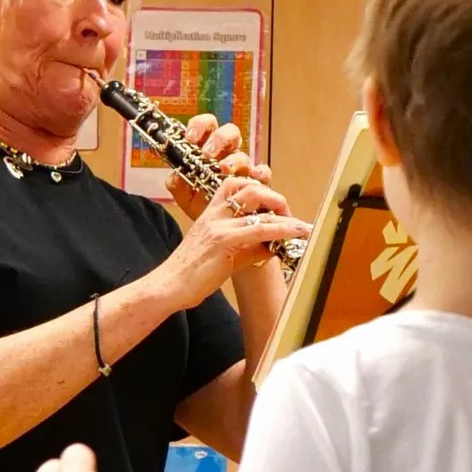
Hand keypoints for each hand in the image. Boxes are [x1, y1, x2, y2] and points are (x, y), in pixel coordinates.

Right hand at [155, 174, 310, 309]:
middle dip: (275, 198)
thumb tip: (272, 247)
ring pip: (259, 210)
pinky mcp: (224, 242)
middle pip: (249, 188)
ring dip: (286, 217)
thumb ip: (246, 248)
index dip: (258, 187)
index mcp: (210, 213)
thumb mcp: (221, 255)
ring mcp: (219, 227)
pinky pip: (259, 230)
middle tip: (289, 213)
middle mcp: (215, 215)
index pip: (234, 185)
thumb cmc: (191, 274)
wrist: (169, 286)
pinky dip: (282, 230)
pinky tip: (294, 235)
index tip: (274, 203)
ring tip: (303, 226)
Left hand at [165, 115, 259, 222]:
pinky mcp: (256, 183)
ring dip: (233, 160)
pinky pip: (263, 172)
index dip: (199, 126)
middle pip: (230, 132)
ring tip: (224, 169)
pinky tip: (253, 176)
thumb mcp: (184, 195)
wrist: (215, 228)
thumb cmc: (200, 205)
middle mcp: (227, 155)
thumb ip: (176, 183)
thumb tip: (176, 176)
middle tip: (208, 154)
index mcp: (208, 150)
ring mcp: (243, 168)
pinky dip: (260, 172)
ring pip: (243, 154)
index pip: (206, 126)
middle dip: (219, 139)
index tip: (190, 138)